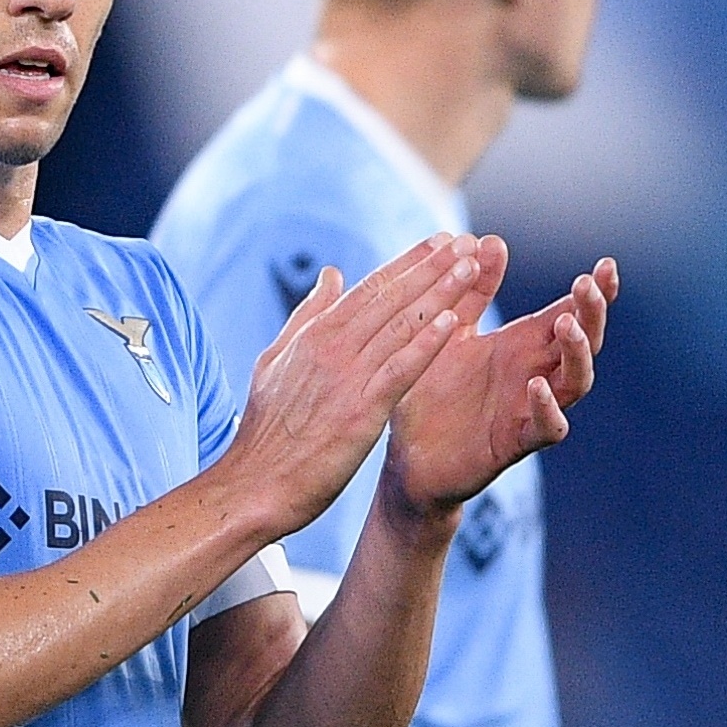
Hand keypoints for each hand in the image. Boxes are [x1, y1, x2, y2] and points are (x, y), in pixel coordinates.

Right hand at [227, 234, 484, 536]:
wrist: (254, 485)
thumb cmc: (266, 430)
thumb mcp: (276, 359)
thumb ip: (308, 315)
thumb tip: (332, 274)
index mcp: (314, 334)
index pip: (370, 287)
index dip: (409, 262)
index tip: (440, 242)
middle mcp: (331, 347)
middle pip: (391, 297)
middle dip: (432, 267)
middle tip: (465, 242)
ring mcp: (346, 377)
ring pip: (402, 326)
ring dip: (440, 294)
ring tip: (471, 268)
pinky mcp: (360, 411)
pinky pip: (400, 370)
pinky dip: (427, 345)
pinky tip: (454, 324)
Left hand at [385, 250, 617, 514]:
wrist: (407, 454)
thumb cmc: (431, 389)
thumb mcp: (450, 330)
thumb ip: (472, 290)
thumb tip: (492, 239)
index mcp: (523, 345)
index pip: (570, 312)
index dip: (594, 292)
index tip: (607, 264)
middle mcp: (535, 373)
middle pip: (583, 342)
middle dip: (592, 313)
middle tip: (588, 284)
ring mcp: (528, 408)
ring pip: (575, 382)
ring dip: (576, 352)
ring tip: (567, 324)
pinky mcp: (513, 442)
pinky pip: (546, 428)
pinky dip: (547, 407)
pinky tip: (537, 385)